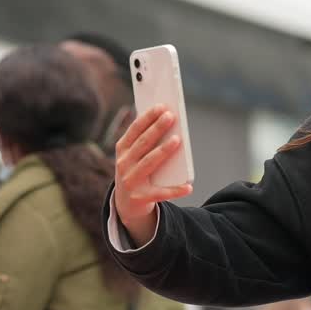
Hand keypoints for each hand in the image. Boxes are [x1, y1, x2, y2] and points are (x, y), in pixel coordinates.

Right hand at [114, 105, 192, 245]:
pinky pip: (161, 193)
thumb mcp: (134, 155)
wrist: (125, 203)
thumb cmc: (135, 170)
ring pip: (149, 163)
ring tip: (178, 139)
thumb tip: (166, 123)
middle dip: (157, 128)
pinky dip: (176, 190)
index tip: (161, 106)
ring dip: (163, 150)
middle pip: (143, 143)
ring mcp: (131, 181)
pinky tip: (189, 186)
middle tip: (171, 116)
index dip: (147, 117)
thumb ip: (145, 141)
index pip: (134, 129)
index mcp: (122, 149)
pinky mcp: (141, 197)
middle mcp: (123, 164)